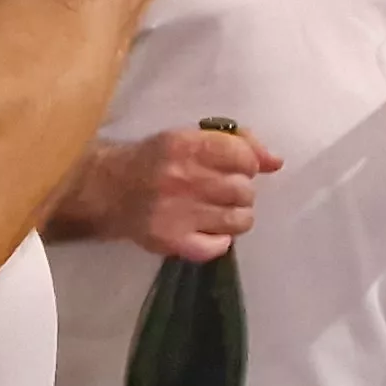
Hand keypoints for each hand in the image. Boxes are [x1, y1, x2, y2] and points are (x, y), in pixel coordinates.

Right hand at [98, 124, 278, 261]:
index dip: (248, 164)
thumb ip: (238, 142)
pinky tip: (209, 231)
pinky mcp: (171, 241)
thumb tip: (276, 162)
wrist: (109, 190)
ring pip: (239, 220)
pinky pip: (217, 247)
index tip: (237, 168)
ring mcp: (177, 213)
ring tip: (221, 212)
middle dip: (242, 192)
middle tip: (226, 193)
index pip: (242, 157)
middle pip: (244, 191)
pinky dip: (220, 241)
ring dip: (237, 217)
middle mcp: (182, 178)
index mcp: (187, 145)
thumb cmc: (158, 159)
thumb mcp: (191, 137)